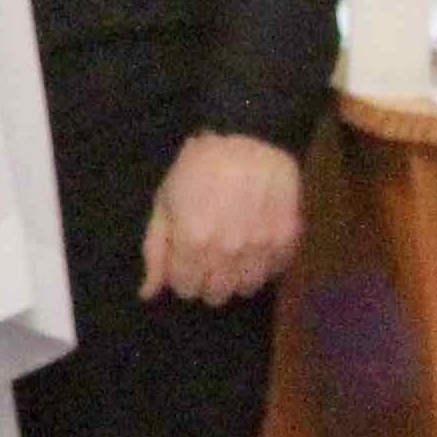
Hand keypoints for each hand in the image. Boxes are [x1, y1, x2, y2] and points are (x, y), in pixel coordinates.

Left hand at [139, 131, 302, 306]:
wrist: (249, 141)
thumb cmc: (197, 168)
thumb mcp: (164, 202)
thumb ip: (155, 251)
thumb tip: (148, 293)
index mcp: (192, 243)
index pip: (185, 289)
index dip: (181, 276)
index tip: (184, 260)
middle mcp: (228, 254)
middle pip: (216, 296)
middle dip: (206, 281)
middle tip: (206, 257)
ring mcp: (261, 250)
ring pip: (246, 289)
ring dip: (235, 277)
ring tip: (230, 252)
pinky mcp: (288, 243)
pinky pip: (273, 273)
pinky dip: (261, 266)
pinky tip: (253, 243)